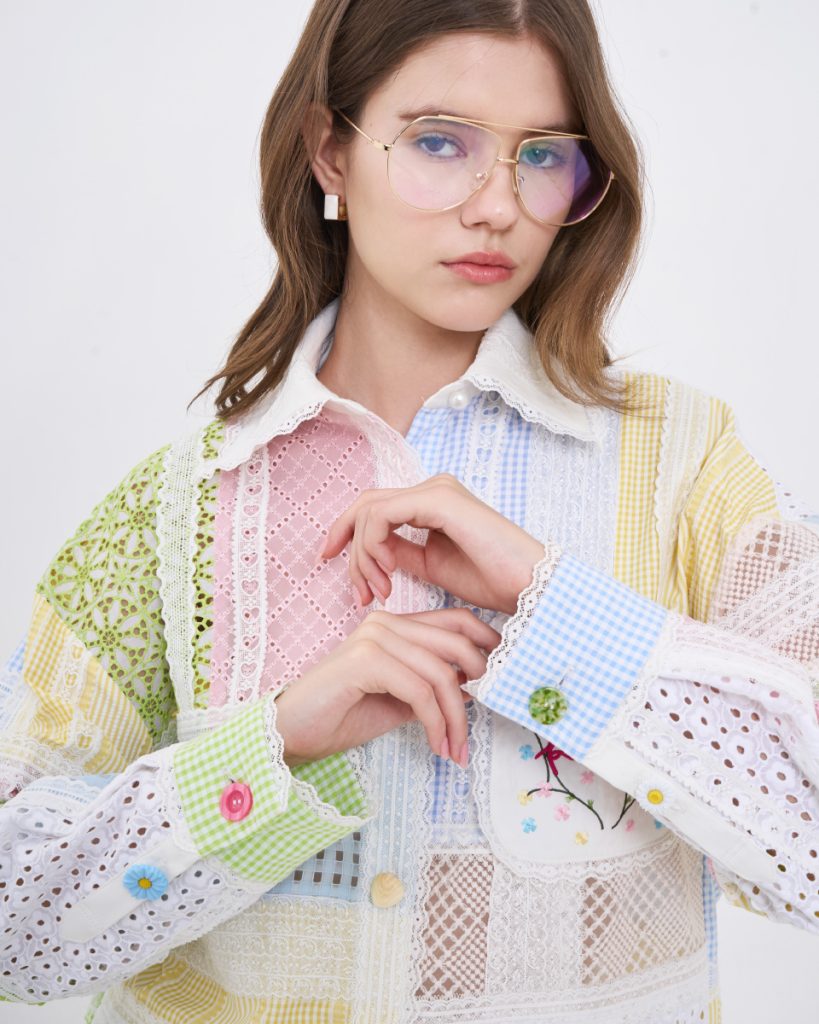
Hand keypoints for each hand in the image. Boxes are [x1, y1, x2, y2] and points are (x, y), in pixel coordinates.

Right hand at [273, 607, 501, 767]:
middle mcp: (386, 623)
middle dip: (477, 688)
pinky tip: (436, 745)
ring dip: (456, 718)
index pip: (455, 621)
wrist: (289, 731)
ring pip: (441, 673)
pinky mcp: (366, 660)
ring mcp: (375, 637)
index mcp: (394, 625)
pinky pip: (420, 691)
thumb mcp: (398, 702)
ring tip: (455, 750)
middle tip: (473, 730)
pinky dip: (436, 722)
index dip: (487, 643)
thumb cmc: (339, 716)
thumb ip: (430, 690)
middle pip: (455, 645)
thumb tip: (473, 691)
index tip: (504, 678)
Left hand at [319, 473, 546, 615]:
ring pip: (369, 510)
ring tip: (379, 591)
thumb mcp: (433, 567)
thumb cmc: (492, 580)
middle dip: (347, 547)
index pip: (374, 508)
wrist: (528, 586)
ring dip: (363, 555)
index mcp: (432, 503)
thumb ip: (402, 553)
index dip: (345, 534)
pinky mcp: (439, 500)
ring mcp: (436, 490)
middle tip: (357, 593)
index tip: (331, 565)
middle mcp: (432, 489)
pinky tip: (388, 572)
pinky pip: (383, 515)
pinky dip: (374, 545)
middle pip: (365, 505)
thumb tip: (373, 553)